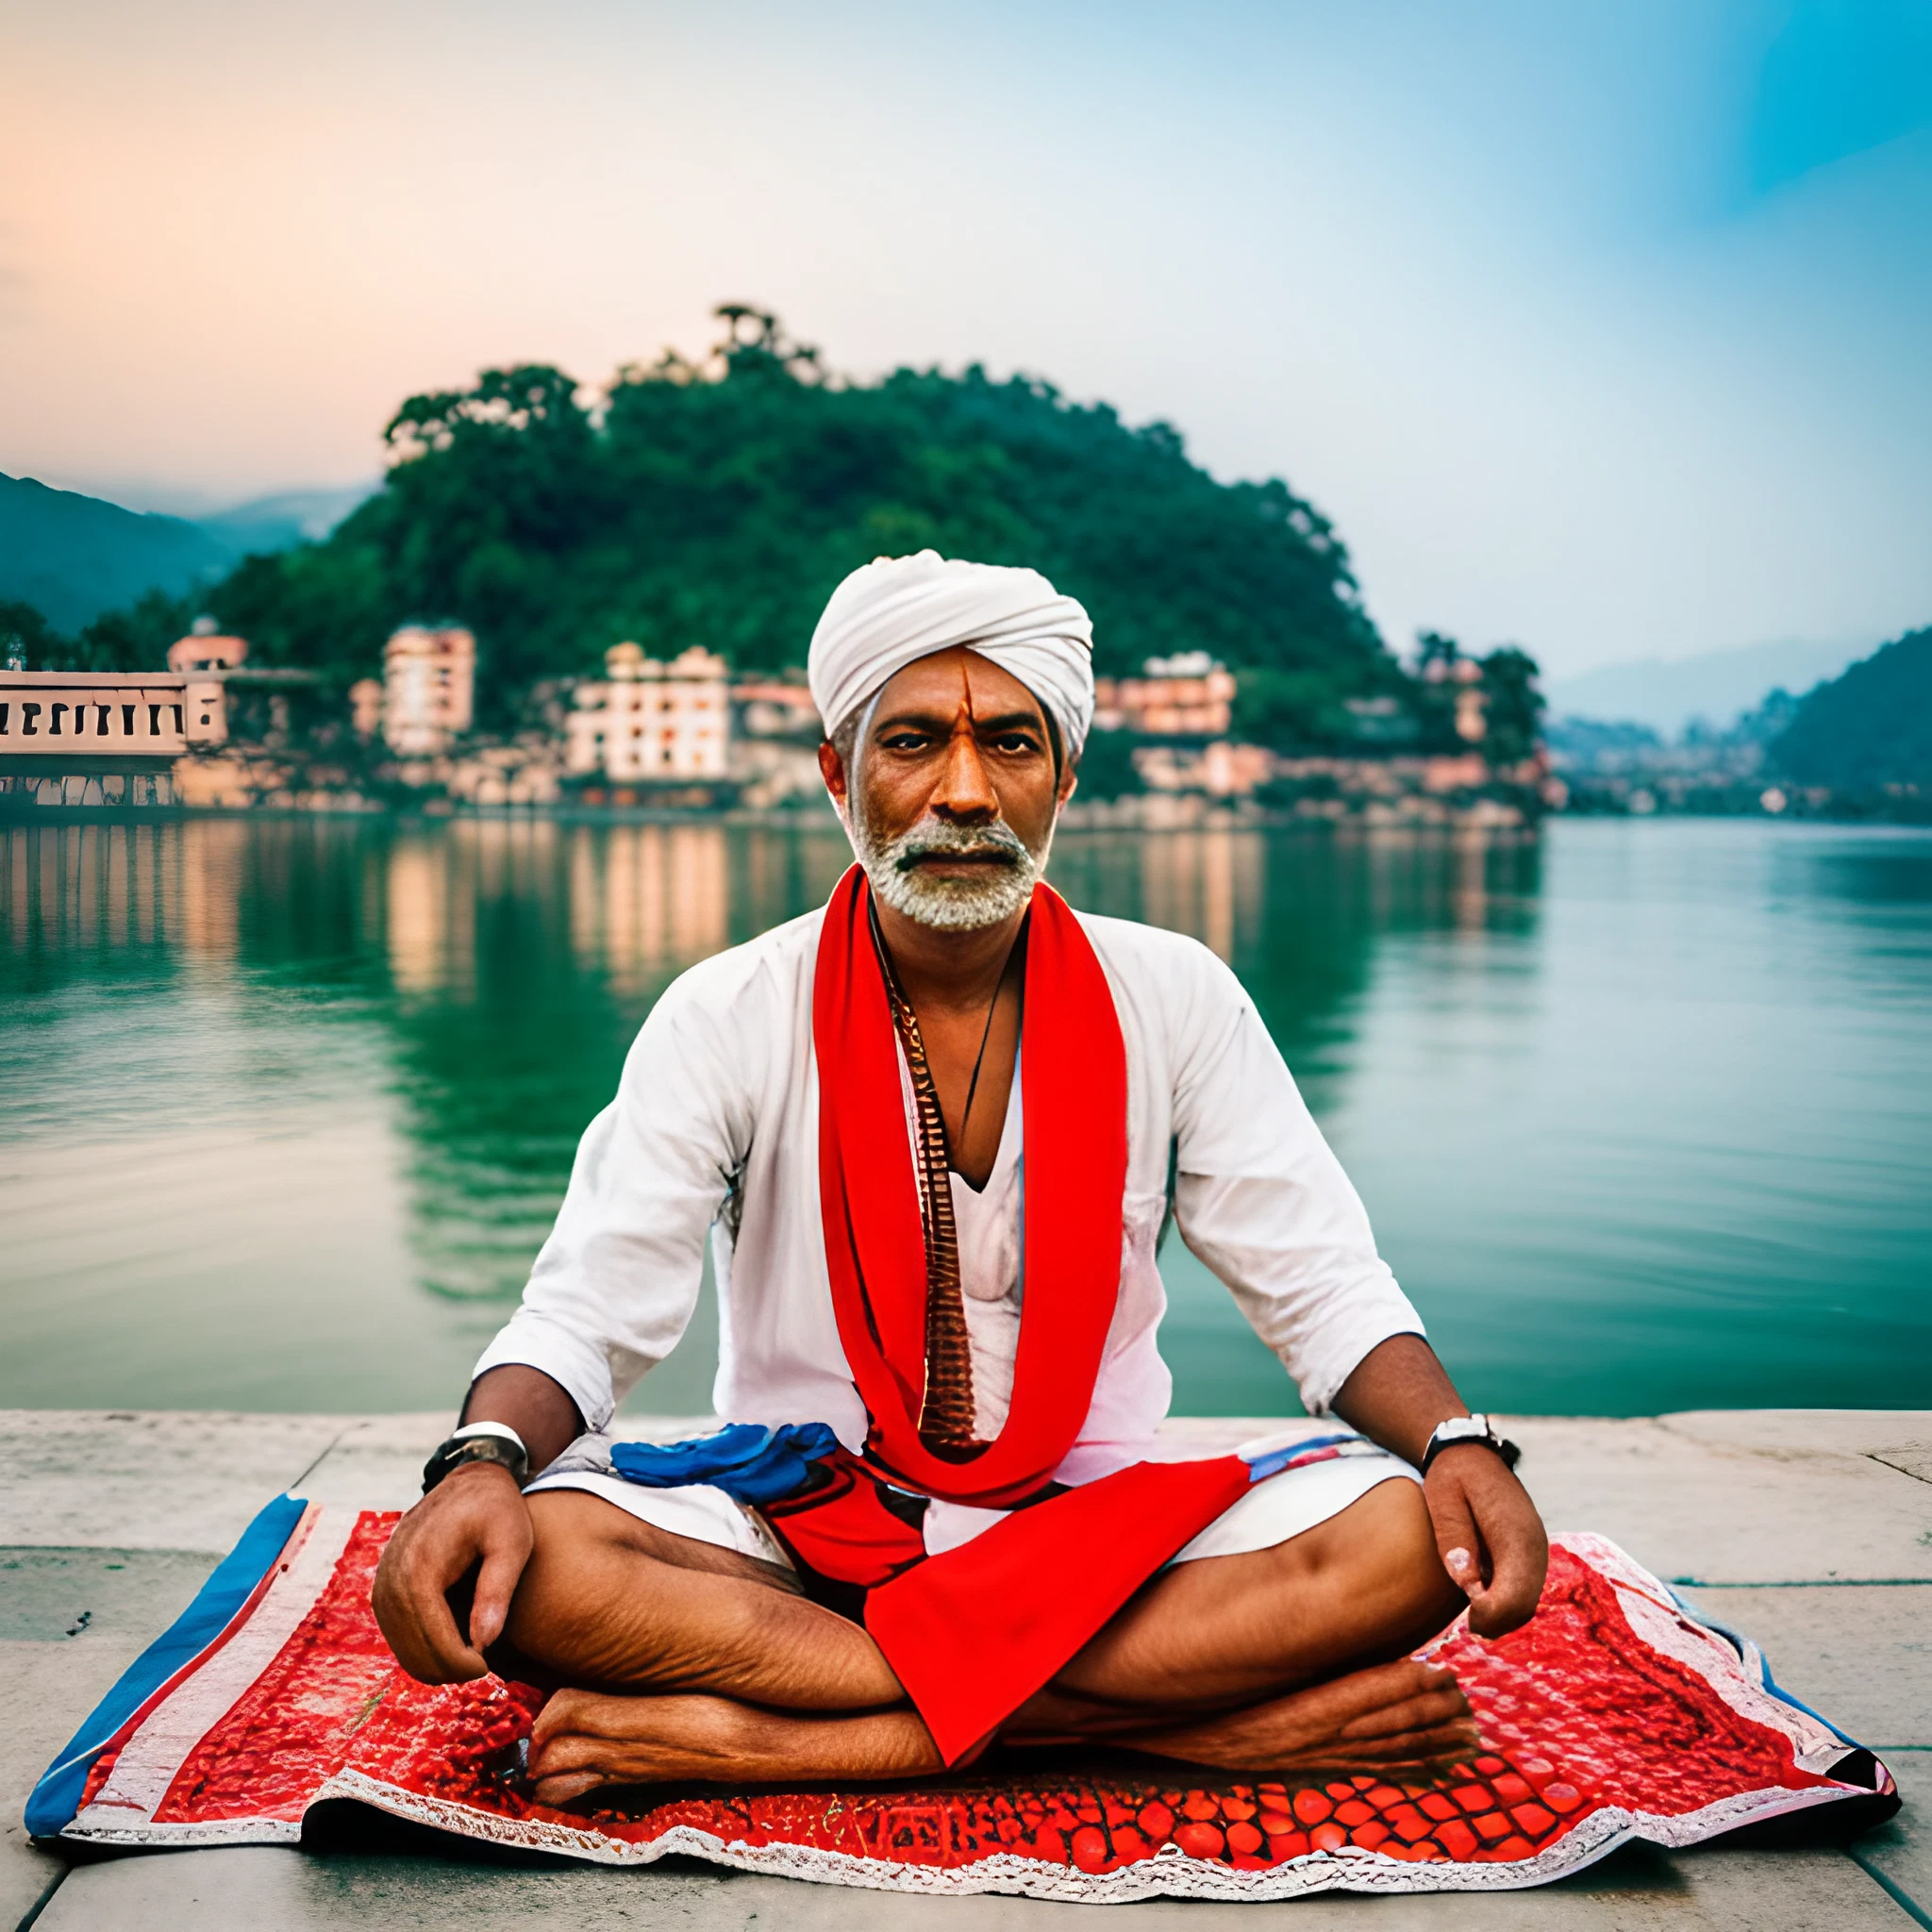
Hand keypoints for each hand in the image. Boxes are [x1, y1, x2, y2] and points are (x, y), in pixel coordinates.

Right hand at [372, 1461, 532, 1681]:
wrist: (473, 1478)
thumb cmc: (499, 1509)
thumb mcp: (513, 1543)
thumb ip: (497, 1591)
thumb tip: (482, 1644)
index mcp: (422, 1562)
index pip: (431, 1635)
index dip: (458, 1662)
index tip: (486, 1668)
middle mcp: (392, 1572)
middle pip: (410, 1645)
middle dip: (445, 1668)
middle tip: (479, 1670)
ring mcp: (382, 1577)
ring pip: (397, 1643)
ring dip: (429, 1661)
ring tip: (467, 1661)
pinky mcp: (383, 1582)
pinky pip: (394, 1628)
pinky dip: (417, 1644)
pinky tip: (449, 1645)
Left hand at [1423, 1445, 1548, 1638]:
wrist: (1471, 1454)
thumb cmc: (1453, 1476)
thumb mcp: (1444, 1498)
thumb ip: (1455, 1538)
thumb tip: (1469, 1584)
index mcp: (1516, 1533)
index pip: (1515, 1594)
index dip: (1491, 1615)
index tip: (1467, 1619)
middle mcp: (1534, 1547)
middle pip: (1524, 1606)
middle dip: (1496, 1622)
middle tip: (1465, 1625)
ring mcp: (1535, 1552)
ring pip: (1526, 1604)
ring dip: (1500, 1616)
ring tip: (1469, 1614)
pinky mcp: (1528, 1556)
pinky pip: (1522, 1592)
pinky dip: (1504, 1605)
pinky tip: (1478, 1599)